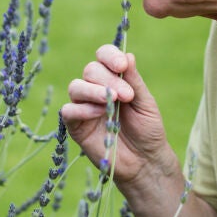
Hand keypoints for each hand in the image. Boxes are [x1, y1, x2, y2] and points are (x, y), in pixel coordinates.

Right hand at [60, 44, 176, 187]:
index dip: (110, 56)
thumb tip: (128, 55)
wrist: (145, 161)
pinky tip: (100, 113)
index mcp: (114, 79)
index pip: (103, 57)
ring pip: (75, 87)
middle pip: (90, 70)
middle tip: (127, 96)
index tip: (122, 66)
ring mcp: (84, 108)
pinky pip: (69, 111)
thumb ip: (134, 81)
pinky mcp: (76, 128)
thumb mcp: (145, 103)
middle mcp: (96, 90)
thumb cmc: (148, 130)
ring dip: (93, 90)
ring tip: (112, 100)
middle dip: (108, 79)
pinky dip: (82, 109)